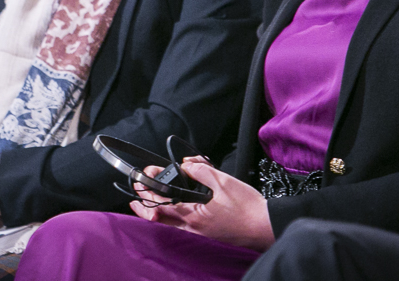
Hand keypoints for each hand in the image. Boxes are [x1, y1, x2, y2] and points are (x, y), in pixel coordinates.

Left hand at [130, 158, 274, 250]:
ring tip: (144, 206)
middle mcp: (191, 227)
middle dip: (143, 205)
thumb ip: (201, 170)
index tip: (146, 173)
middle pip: (158, 218)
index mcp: (193, 213)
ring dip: (154, 214)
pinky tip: (171, 214)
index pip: (162, 199)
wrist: (264, 227)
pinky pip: (180, 229)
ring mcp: (198, 234)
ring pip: (168, 225)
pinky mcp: (206, 236)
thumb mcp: (223, 181)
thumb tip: (186, 164)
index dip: (150, 185)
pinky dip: (170, 220)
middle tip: (134, 194)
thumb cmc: (248, 208)